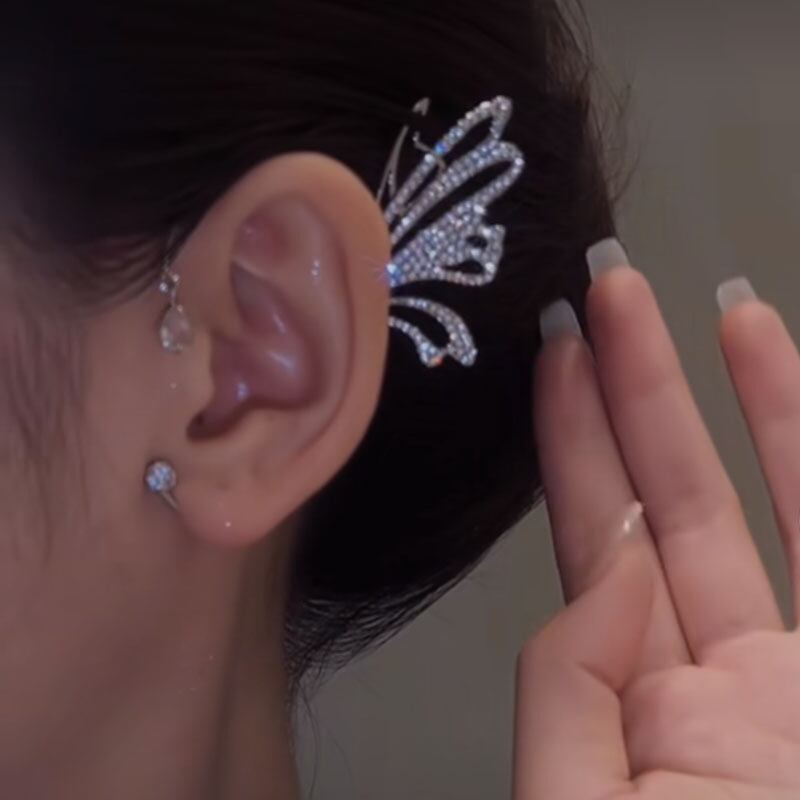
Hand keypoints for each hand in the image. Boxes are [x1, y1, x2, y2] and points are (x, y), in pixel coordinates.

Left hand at [514, 252, 799, 798]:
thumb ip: (570, 695)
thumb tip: (606, 567)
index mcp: (648, 713)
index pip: (596, 542)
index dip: (572, 443)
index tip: (551, 357)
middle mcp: (731, 680)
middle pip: (672, 499)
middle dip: (638, 389)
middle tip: (600, 290)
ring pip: (777, 503)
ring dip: (747, 400)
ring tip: (711, 300)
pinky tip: (790, 359)